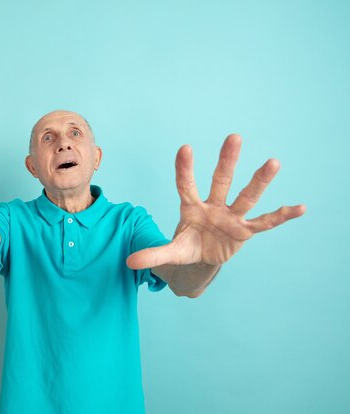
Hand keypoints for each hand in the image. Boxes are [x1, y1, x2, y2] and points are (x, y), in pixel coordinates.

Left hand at [127, 134, 305, 269]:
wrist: (201, 258)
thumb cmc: (186, 246)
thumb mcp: (169, 252)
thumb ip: (153, 254)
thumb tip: (128, 262)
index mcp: (191, 207)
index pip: (185, 185)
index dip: (185, 168)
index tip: (185, 148)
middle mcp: (213, 206)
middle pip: (220, 180)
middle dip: (227, 160)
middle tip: (233, 136)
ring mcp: (231, 217)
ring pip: (246, 196)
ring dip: (259, 180)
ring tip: (274, 161)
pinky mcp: (244, 231)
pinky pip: (265, 223)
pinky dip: (281, 216)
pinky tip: (300, 208)